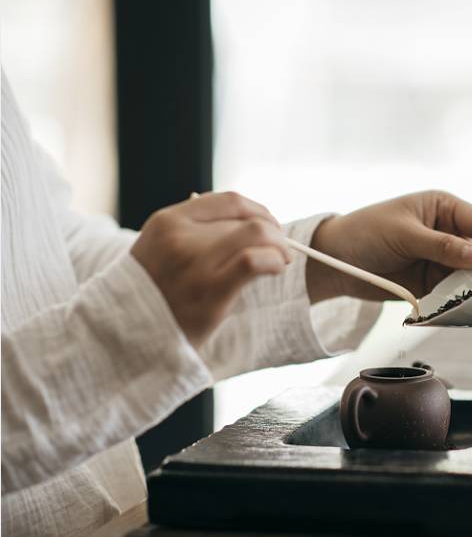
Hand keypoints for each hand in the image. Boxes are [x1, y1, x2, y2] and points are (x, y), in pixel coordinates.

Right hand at [131, 192, 290, 347]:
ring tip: (281, 260)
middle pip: (247, 220)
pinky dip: (274, 261)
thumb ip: (197, 233)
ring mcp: (194, 264)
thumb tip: (253, 224)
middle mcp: (180, 237)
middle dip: (273, 233)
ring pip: (256, 234)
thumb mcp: (161, 250)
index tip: (269, 225)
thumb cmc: (154, 293)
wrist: (125, 335)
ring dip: (279, 246)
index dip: (259, 211)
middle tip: (281, 249)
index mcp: (168, 222)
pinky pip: (253, 261)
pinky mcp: (209, 291)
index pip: (230, 201)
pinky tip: (276, 269)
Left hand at [307, 190, 471, 301]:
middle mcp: (447, 233)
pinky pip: (450, 294)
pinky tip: (453, 310)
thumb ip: (442, 246)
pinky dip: (453, 303)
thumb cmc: (366, 231)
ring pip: (467, 277)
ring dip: (469, 290)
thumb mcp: (404, 234)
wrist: (334, 260)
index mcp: (443, 208)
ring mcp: (440, 260)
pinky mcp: (430, 283)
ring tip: (469, 303)